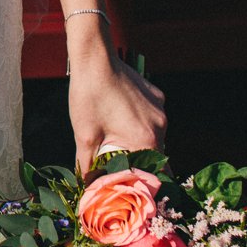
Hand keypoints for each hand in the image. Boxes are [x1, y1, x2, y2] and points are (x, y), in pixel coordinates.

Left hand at [67, 45, 166, 176]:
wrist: (94, 60)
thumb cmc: (89, 97)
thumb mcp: (85, 136)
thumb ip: (88, 166)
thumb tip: (87, 186)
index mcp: (147, 139)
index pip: (155, 173)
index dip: (142, 182)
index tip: (128, 184)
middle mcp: (161, 126)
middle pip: (155, 155)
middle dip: (138, 162)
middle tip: (118, 164)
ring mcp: (160, 108)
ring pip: (153, 135)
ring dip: (139, 141)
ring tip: (117, 139)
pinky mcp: (156, 95)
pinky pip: (151, 116)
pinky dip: (139, 122)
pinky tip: (119, 115)